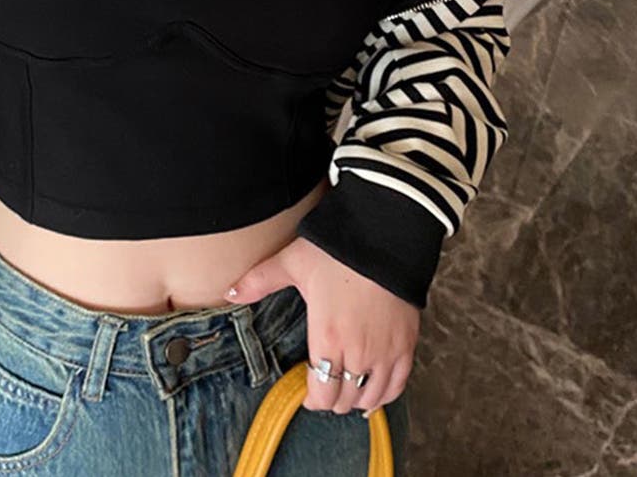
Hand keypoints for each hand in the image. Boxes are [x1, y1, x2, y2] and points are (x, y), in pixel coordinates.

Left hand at [222, 236, 419, 414]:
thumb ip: (259, 281)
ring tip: (346, 388)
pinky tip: (375, 391)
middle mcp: (358, 353)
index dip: (312, 400)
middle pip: (345, 400)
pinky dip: (385, 393)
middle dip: (332, 397)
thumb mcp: (292, 262)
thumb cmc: (337, 250)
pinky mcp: (406, 344)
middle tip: (324, 387)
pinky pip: (398, 385)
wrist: (384, 237)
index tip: (307, 392)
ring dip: (357, 397)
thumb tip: (229, 293)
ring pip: (371, 398)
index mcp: (328, 338)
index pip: (322, 395)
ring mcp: (386, 351)